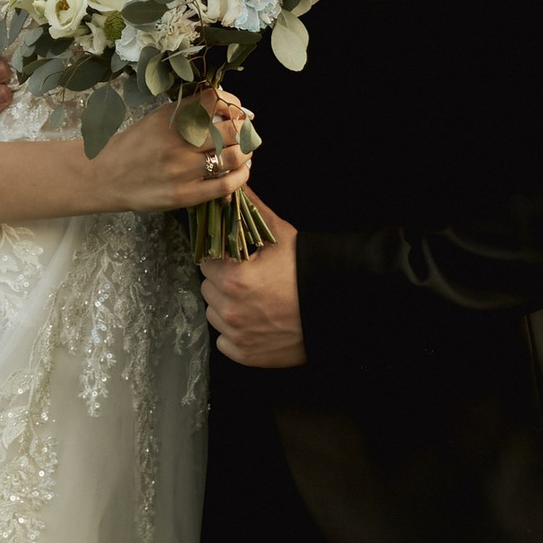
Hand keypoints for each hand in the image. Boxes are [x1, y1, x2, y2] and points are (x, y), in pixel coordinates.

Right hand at [90, 87, 249, 214]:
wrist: (105, 176)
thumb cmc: (134, 145)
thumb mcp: (157, 118)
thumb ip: (189, 111)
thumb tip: (229, 108)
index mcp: (170, 117)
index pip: (215, 100)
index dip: (235, 104)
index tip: (239, 110)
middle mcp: (177, 141)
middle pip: (230, 128)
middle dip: (244, 129)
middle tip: (245, 132)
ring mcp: (181, 170)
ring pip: (232, 156)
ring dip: (246, 152)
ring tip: (244, 151)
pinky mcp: (183, 195)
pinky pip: (224, 185)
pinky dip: (241, 176)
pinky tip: (241, 172)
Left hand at [197, 202, 306, 363]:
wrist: (336, 306)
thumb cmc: (308, 269)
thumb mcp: (280, 234)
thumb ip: (251, 209)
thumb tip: (234, 186)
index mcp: (234, 278)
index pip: (205, 262)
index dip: (219, 258)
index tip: (233, 258)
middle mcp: (230, 309)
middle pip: (207, 288)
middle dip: (221, 281)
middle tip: (247, 277)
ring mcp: (237, 335)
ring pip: (214, 315)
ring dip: (226, 306)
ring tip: (252, 300)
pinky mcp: (246, 355)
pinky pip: (224, 342)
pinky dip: (234, 334)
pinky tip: (254, 322)